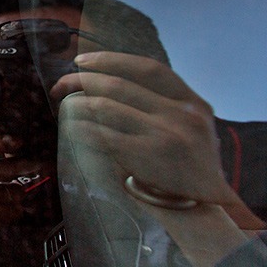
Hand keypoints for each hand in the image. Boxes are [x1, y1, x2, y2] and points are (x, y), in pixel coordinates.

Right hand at [0, 134, 52, 253]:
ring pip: (11, 190)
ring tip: (16, 191)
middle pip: (1, 168)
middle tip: (40, 163)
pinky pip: (12, 209)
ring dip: (20, 191)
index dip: (0, 142)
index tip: (18, 141)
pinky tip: (9, 207)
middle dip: (26, 165)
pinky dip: (16, 209)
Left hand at [51, 52, 240, 207]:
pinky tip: (71, 128)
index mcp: (193, 103)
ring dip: (76, 104)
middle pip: (119, 86)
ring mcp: (164, 134)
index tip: (81, 61)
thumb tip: (109, 83)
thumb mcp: (192, 126)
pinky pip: (101, 134)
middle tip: (60, 85)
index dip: (111, 60)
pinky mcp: (146, 156)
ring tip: (64, 106)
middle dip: (81, 81)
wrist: (206, 206)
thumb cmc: (189, 165)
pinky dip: (81, 128)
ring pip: (105, 107)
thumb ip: (164, 104)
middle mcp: (181, 114)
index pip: (148, 69)